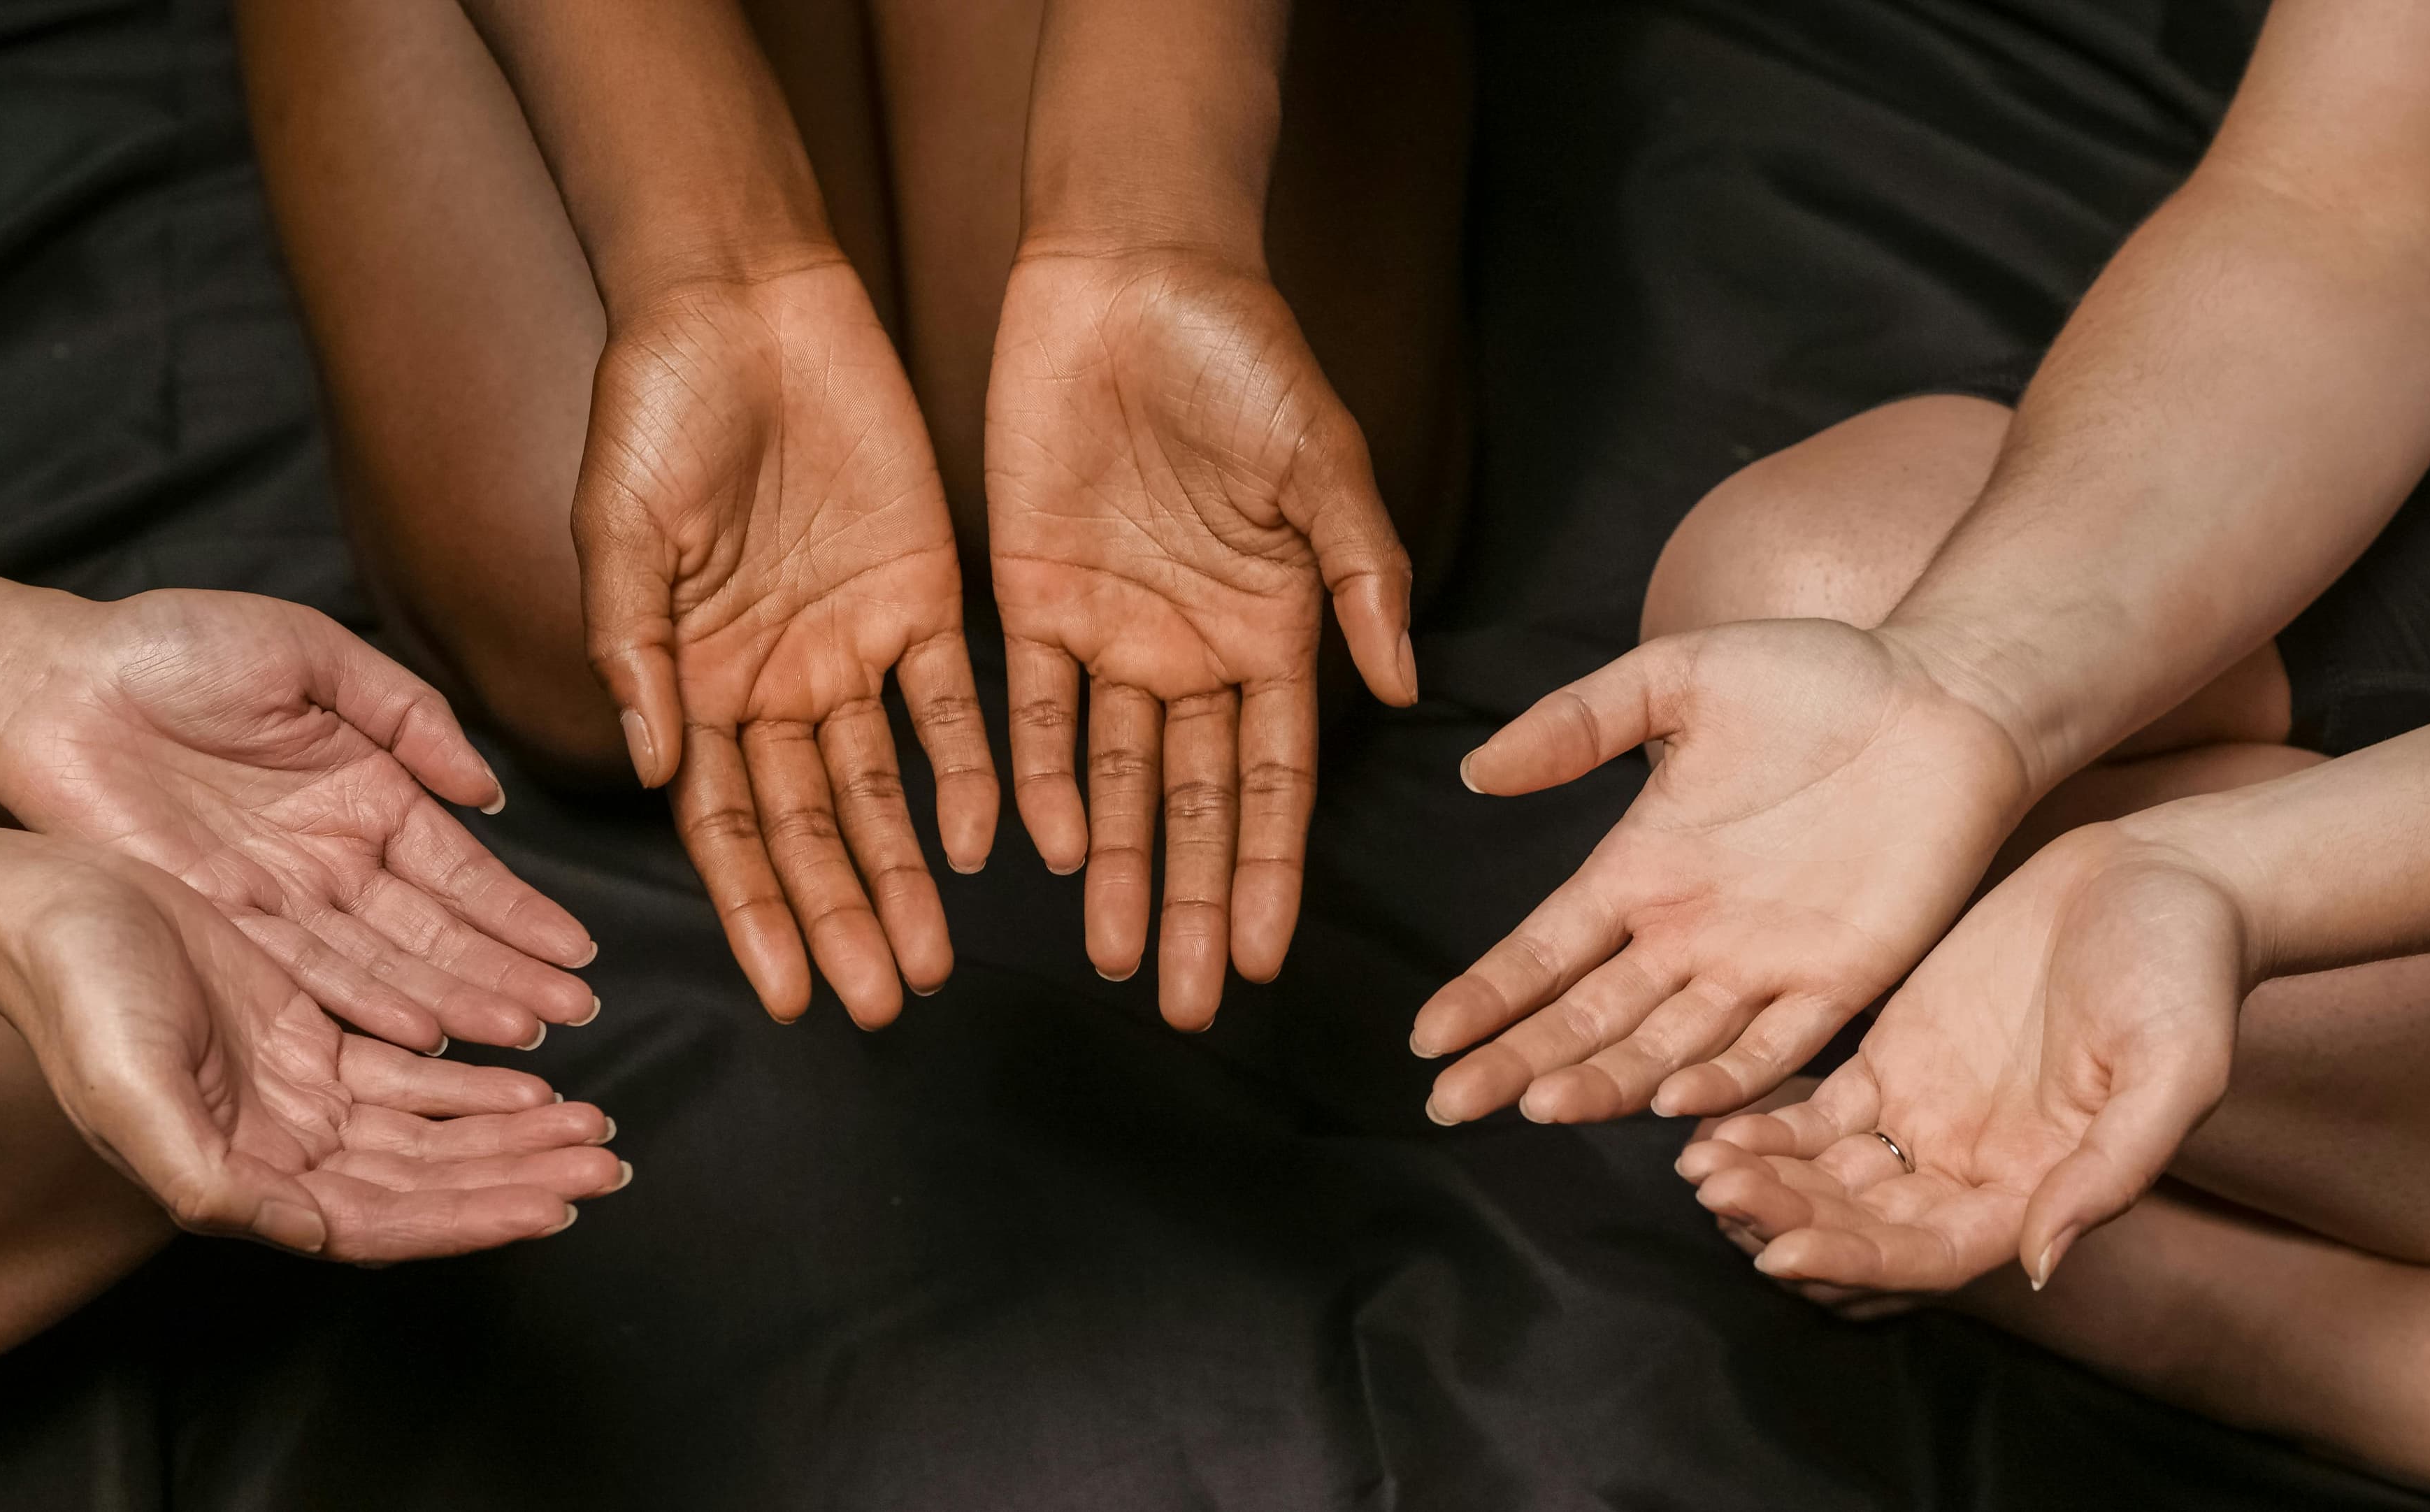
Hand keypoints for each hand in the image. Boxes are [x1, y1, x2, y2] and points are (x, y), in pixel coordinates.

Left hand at [0, 590, 598, 1053]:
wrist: (51, 681)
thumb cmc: (175, 646)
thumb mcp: (314, 654)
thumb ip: (410, 716)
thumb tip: (486, 792)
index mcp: (367, 793)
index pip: (460, 869)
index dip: (519, 912)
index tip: (577, 954)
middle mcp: (333, 859)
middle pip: (436, 932)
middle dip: (507, 974)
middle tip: (573, 1015)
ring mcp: (280, 898)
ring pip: (385, 964)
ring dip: (455, 1001)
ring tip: (522, 1036)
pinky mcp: (220, 923)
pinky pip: (306, 974)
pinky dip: (366, 1004)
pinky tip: (424, 1032)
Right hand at [0, 837, 623, 1259]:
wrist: (47, 909)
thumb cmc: (75, 995)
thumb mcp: (130, 1087)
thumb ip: (204, 1172)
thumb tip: (296, 1226)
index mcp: (238, 1179)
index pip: (378, 1220)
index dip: (466, 1218)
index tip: (548, 1208)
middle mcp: (278, 1149)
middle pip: (423, 1182)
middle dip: (514, 1177)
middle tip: (603, 1166)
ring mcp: (297, 1095)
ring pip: (428, 1132)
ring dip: (509, 1135)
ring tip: (588, 1129)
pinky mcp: (308, 1039)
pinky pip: (411, 1077)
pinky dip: (473, 1084)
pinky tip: (531, 1084)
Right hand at [573, 260, 995, 1026]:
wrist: (742, 301)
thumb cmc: (654, 407)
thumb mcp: (618, 527)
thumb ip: (634, 646)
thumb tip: (651, 764)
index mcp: (691, 681)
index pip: (724, 825)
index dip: (755, 912)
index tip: (785, 997)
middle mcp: (772, 684)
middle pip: (809, 828)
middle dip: (839, 917)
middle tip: (880, 1002)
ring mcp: (848, 646)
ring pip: (881, 790)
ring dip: (905, 875)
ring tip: (932, 963)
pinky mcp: (920, 596)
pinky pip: (952, 704)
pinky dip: (967, 774)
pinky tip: (987, 847)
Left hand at [986, 246, 1416, 1028]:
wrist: (1131, 270)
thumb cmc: (1245, 354)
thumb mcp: (1322, 462)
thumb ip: (1360, 577)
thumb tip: (1403, 690)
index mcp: (1273, 628)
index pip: (1272, 776)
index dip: (1265, 867)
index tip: (1263, 958)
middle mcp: (1193, 648)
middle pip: (1190, 801)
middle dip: (1188, 902)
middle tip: (1182, 1005)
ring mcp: (1112, 628)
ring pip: (1109, 776)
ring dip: (1110, 868)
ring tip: (1108, 958)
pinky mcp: (1029, 594)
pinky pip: (1025, 706)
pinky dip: (1028, 775)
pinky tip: (1034, 849)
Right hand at [1412, 619, 2035, 1122]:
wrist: (1947, 693)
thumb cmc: (1816, 674)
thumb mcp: (1675, 677)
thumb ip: (1577, 723)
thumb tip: (1476, 769)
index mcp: (1641, 869)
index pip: (1543, 951)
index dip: (1486, 995)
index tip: (1426, 1040)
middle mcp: (1689, 934)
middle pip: (1586, 1017)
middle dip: (1515, 1061)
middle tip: (1451, 1107)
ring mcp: (1763, 964)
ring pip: (1664, 1045)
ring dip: (1601, 1080)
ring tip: (1536, 1106)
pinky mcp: (1844, 978)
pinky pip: (1776, 1047)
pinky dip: (1724, 1080)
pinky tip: (1667, 1106)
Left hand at [1673, 824, 2247, 1292]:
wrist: (2161, 880)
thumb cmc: (2188, 974)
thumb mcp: (2175, 1068)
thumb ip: (2111, 1169)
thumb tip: (2040, 1261)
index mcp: (2038, 1190)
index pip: (1929, 1253)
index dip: (1855, 1261)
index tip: (1782, 1252)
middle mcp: (1973, 1168)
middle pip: (1862, 1222)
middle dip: (1787, 1218)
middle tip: (1714, 1195)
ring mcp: (1929, 1115)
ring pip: (1829, 1174)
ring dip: (1765, 1180)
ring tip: (1697, 1169)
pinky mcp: (1895, 1058)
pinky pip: (1817, 1111)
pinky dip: (1766, 1124)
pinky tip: (1709, 1123)